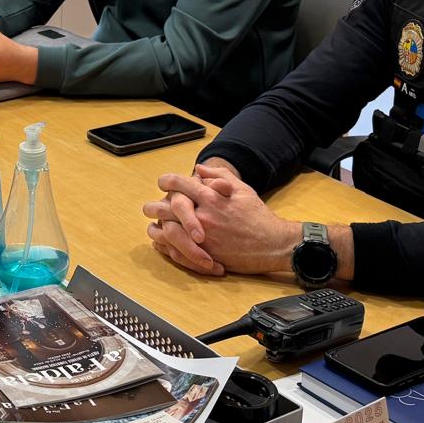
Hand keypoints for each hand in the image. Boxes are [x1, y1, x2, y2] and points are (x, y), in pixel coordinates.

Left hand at [143, 163, 299, 277]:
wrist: (273, 244)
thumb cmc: (257, 216)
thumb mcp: (242, 188)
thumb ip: (219, 175)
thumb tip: (199, 168)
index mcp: (210, 197)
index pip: (178, 184)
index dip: (166, 182)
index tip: (163, 184)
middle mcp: (203, 215)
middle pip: (164, 208)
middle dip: (153, 207)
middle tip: (150, 208)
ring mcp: (202, 237)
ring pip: (165, 232)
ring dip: (157, 229)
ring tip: (154, 227)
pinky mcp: (204, 254)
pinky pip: (176, 251)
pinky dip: (167, 247)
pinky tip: (165, 244)